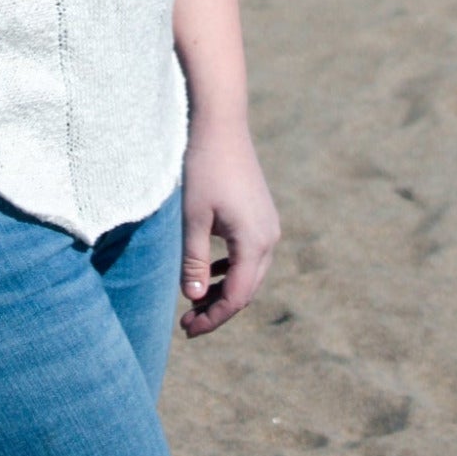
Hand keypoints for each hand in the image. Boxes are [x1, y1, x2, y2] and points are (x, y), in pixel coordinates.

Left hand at [178, 112, 279, 337]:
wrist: (221, 125)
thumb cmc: (204, 169)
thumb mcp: (193, 218)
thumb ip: (194, 261)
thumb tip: (193, 299)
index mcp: (255, 242)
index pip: (236, 297)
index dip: (212, 318)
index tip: (187, 330)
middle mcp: (269, 238)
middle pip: (246, 290)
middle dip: (218, 309)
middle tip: (187, 324)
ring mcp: (268, 226)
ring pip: (249, 274)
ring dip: (224, 290)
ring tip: (194, 303)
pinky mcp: (261, 216)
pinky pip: (249, 255)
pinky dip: (230, 270)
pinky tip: (209, 273)